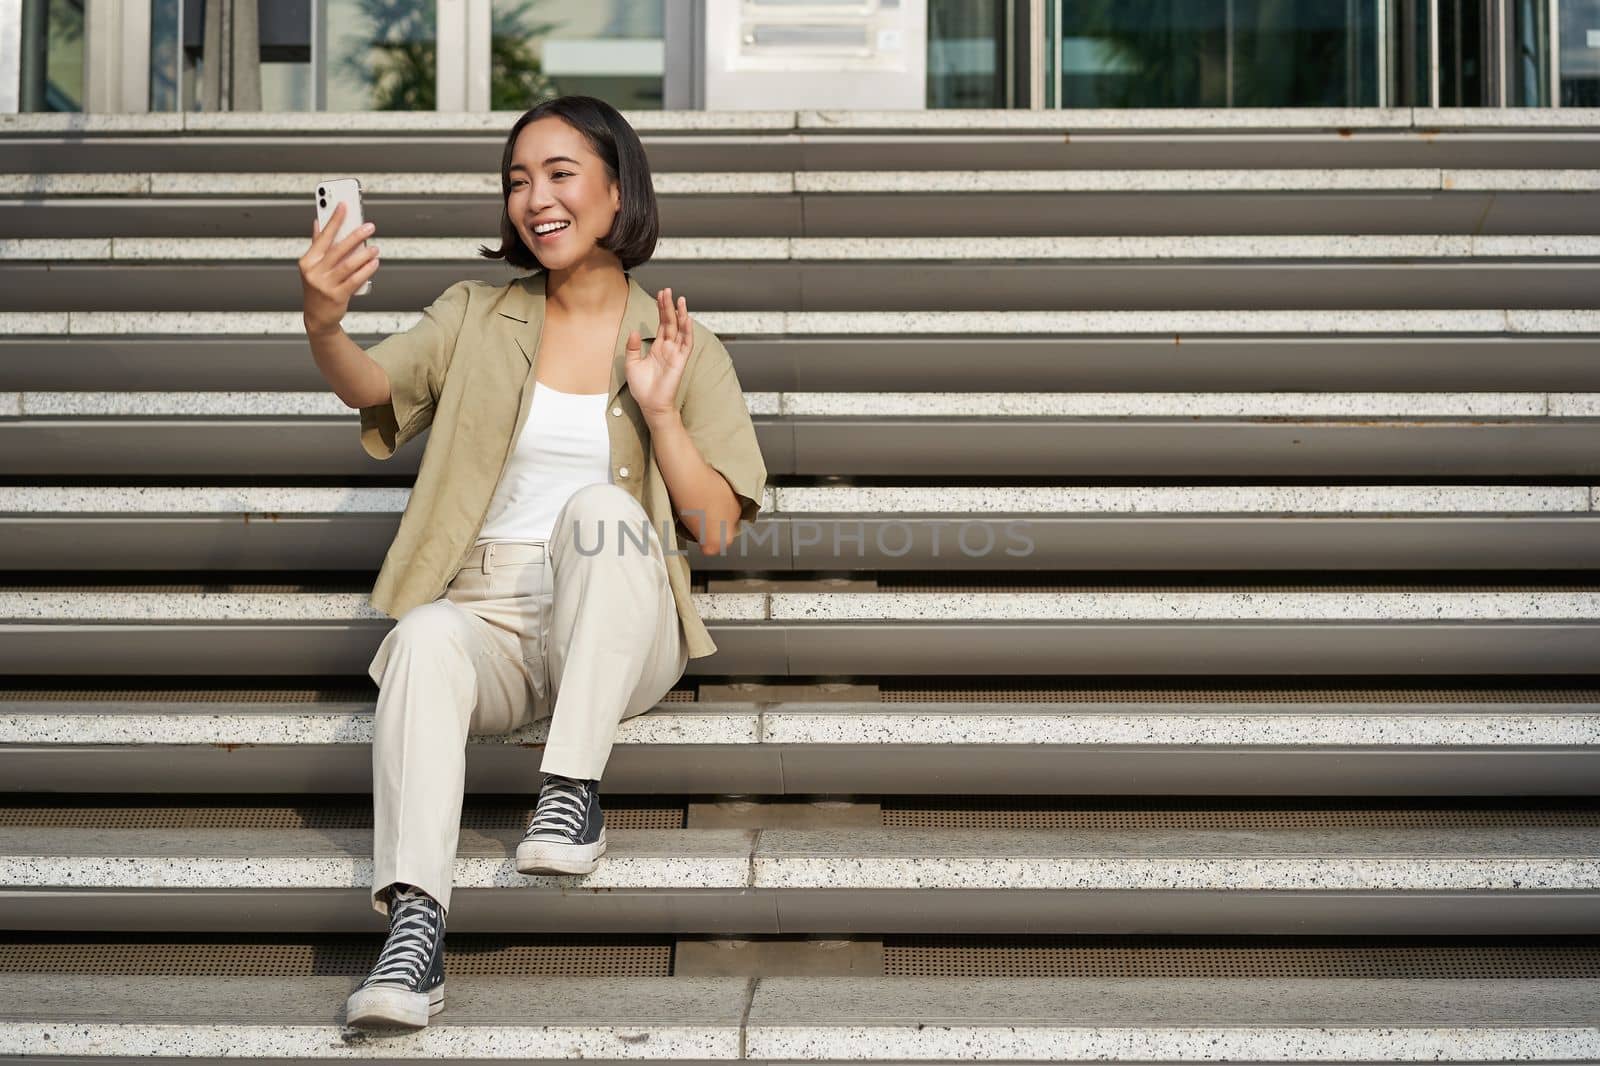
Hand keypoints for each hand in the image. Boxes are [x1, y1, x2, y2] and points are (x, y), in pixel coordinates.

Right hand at [299, 201, 378, 334]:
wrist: (317, 317)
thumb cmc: (317, 289)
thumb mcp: (313, 267)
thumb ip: (317, 245)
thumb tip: (318, 223)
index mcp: (308, 261)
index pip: (323, 236)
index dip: (334, 220)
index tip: (345, 206)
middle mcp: (315, 272)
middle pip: (337, 249)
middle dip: (355, 235)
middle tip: (369, 226)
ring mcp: (325, 285)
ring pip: (348, 265)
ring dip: (364, 254)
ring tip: (375, 247)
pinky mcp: (337, 296)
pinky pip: (355, 280)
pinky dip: (366, 270)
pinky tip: (374, 263)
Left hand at [625, 286, 692, 418]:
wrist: (651, 405)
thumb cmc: (643, 388)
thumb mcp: (632, 364)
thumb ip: (633, 347)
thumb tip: (635, 331)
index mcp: (658, 347)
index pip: (662, 324)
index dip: (661, 309)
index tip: (660, 295)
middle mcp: (668, 348)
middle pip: (671, 323)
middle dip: (669, 306)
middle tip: (667, 291)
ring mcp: (676, 354)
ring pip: (680, 330)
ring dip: (681, 315)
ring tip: (680, 299)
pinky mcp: (680, 361)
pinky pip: (686, 344)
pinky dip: (687, 331)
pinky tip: (686, 319)